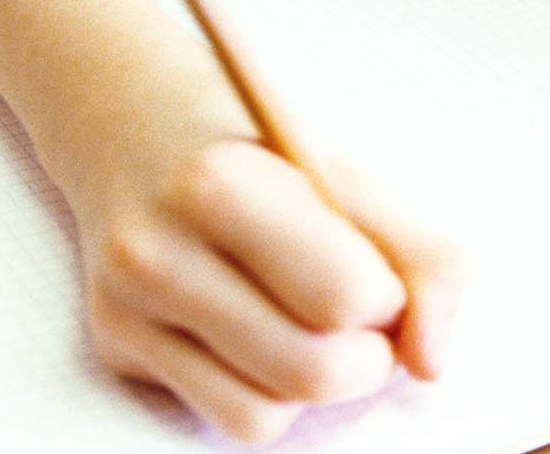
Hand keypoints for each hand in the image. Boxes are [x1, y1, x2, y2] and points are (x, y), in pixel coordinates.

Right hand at [67, 127, 463, 445]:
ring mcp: (127, 310)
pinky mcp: (118, 349)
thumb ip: (421, 255)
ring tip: (320, 327)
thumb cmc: (259, 151)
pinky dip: (271, 398)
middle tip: (369, 318)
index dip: (390, 298)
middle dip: (370, 358)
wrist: (135, 129)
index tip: (383, 275)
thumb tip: (431, 361)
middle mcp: (159, 253)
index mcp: (222, 185)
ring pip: (268, 416)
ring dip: (322, 385)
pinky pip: (230, 419)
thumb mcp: (346, 172)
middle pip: (312, 371)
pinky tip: (269, 342)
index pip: (344, 296)